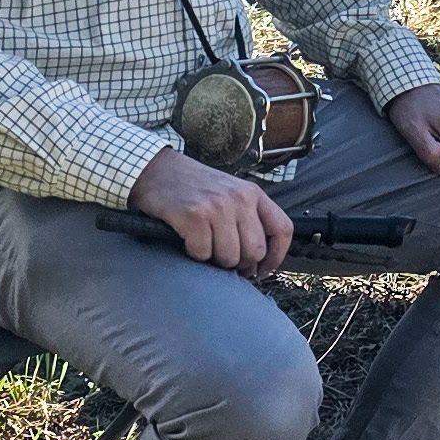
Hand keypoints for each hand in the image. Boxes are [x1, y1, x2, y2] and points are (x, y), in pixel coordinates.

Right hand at [127, 144, 293, 273]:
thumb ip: (248, 218)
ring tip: (204, 244)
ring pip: (229, 257)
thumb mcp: (230, 193)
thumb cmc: (194, 186)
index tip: (262, 270)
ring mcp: (218, 206)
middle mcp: (240, 198)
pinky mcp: (194, 215)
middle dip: (239, 264)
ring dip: (214, 260)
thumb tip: (258, 261)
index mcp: (254, 194)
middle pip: (255, 251)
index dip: (276, 257)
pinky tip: (188, 240)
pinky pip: (202, 253)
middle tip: (222, 258)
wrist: (157, 169)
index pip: (282, 229)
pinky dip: (194, 253)